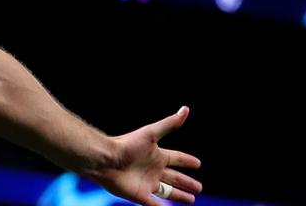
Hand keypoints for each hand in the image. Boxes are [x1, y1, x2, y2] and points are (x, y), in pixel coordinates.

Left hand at [88, 106, 202, 204]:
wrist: (105, 159)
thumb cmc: (126, 145)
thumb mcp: (151, 133)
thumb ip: (169, 124)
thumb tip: (185, 109)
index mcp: (157, 155)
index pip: (177, 159)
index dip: (187, 161)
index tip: (198, 163)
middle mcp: (153, 170)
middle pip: (175, 178)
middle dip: (186, 182)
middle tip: (199, 188)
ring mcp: (147, 183)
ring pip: (168, 192)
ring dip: (179, 196)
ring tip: (191, 199)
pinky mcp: (140, 195)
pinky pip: (156, 204)